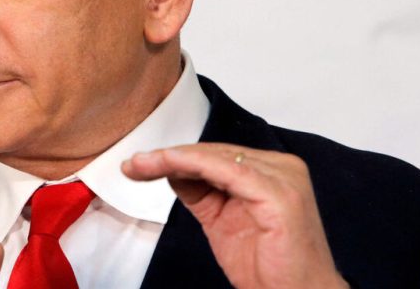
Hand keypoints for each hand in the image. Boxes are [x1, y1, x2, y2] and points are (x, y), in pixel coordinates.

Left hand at [123, 144, 348, 288]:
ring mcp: (284, 178)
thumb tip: (172, 171)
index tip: (141, 164)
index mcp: (273, 170)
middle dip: (170, 157)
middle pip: (216, 152)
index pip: (218, 154)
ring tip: (143, 165)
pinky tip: (171, 165)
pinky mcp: (280, 194)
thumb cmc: (270, 267)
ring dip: (175, 159)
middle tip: (135, 164)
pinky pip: (230, 172)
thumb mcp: (222, 220)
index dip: (177, 156)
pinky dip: (196, 165)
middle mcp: (282, 167)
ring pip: (218, 157)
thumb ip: (201, 192)